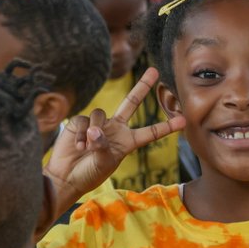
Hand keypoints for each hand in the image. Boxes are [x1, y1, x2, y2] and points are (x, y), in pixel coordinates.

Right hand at [44, 68, 184, 206]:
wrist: (65, 176)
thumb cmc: (88, 174)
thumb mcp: (103, 164)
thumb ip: (103, 146)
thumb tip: (95, 129)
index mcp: (128, 142)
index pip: (150, 132)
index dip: (166, 127)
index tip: (183, 121)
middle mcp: (115, 129)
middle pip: (131, 103)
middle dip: (142, 86)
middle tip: (154, 70)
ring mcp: (98, 124)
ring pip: (101, 113)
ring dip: (94, 131)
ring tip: (87, 147)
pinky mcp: (81, 122)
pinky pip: (84, 120)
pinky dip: (81, 134)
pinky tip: (78, 146)